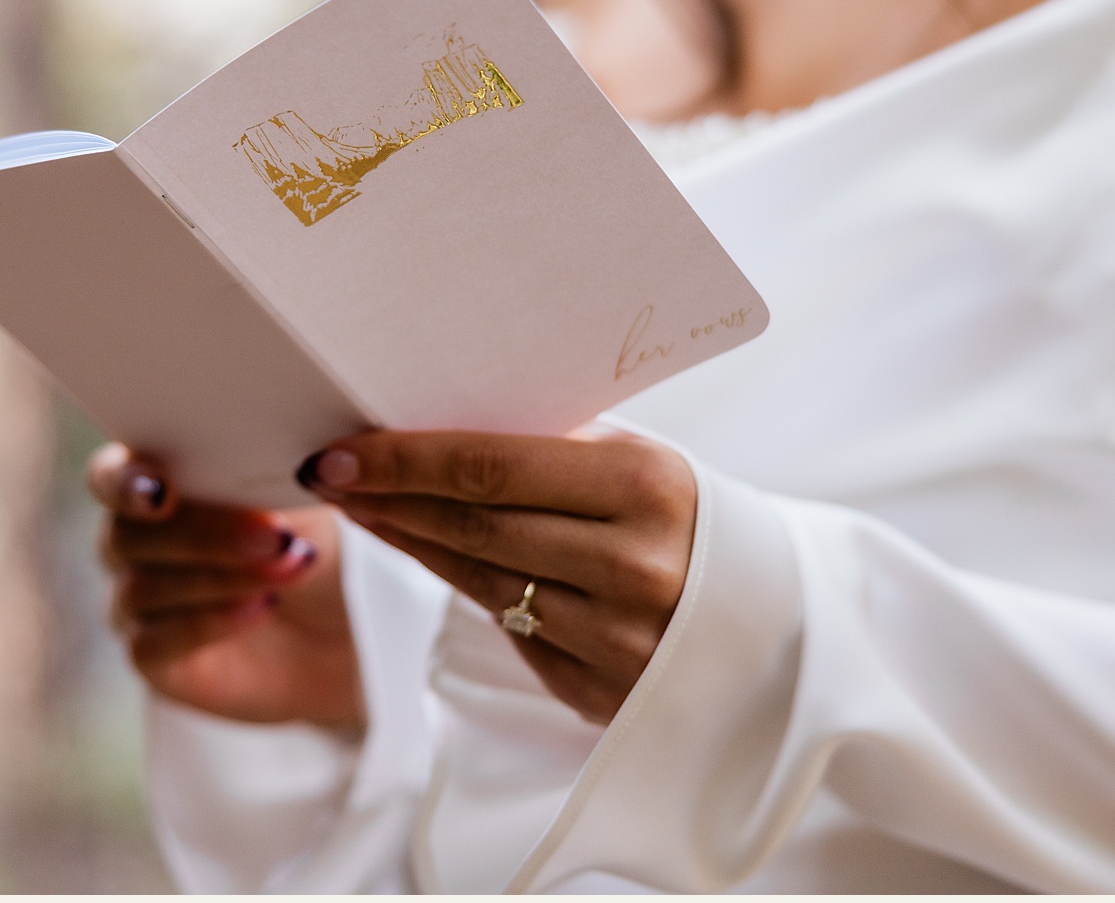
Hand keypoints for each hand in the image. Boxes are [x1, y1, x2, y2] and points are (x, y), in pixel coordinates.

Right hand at [89, 444, 363, 733]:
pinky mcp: (152, 657)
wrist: (334, 628)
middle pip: (128, 535)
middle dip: (206, 535)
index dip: (125, 481)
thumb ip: (270, 473)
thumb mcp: (302, 502)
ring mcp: (135, 603)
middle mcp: (131, 543)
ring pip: (142, 589)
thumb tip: (270, 448)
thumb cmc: (308, 544)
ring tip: (287, 571)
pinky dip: (209, 623)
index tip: (164, 493)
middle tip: (276, 537)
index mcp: (155, 486)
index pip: (109, 475)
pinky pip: (153, 643)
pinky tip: (261, 609)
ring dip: (221, 578)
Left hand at [302, 425, 695, 724]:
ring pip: (480, 582)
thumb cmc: (698, 523)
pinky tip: (431, 557)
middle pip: (473, 527)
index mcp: (645, 487)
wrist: (783, 625)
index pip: (492, 467)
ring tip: (367, 510)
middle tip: (330, 475)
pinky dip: (466, 589)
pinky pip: (511, 628)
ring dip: (411, 544)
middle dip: (390, 499)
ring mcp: (614, 637)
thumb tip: (445, 423)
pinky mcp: (599, 690)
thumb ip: (564, 453)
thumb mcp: (651, 467)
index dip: (404, 460)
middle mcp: (630, 565)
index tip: (339, 451)